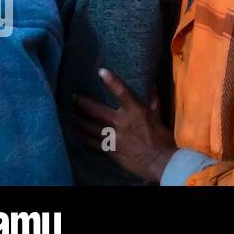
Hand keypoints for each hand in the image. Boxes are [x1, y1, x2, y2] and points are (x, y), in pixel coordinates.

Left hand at [74, 69, 175, 183]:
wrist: (158, 161)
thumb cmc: (161, 138)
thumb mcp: (158, 117)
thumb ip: (153, 101)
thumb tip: (152, 86)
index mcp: (136, 111)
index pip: (122, 92)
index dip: (111, 81)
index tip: (101, 71)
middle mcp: (121, 123)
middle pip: (96, 111)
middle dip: (83, 103)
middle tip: (74, 98)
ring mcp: (113, 137)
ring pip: (89, 128)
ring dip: (79, 121)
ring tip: (73, 116)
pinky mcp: (109, 150)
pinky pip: (91, 144)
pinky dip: (84, 139)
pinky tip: (79, 136)